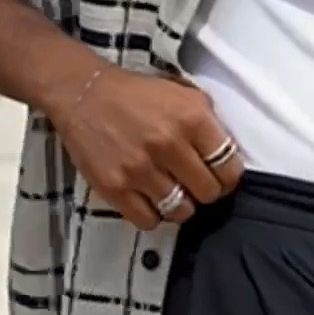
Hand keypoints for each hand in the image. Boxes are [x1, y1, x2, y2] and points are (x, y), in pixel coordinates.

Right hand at [43, 57, 244, 231]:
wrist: (84, 93)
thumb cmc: (137, 94)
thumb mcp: (183, 93)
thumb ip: (208, 122)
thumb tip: (227, 155)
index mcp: (192, 118)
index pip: (230, 168)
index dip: (227, 177)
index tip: (219, 176)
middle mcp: (169, 144)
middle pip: (208, 193)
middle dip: (206, 191)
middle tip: (194, 184)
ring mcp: (141, 169)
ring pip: (181, 212)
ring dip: (180, 205)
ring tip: (171, 192)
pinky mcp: (115, 187)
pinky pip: (148, 221)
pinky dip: (153, 215)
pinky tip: (149, 199)